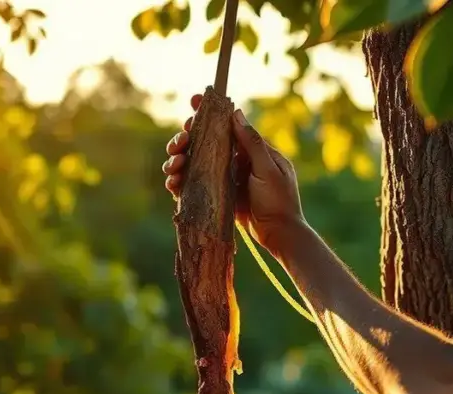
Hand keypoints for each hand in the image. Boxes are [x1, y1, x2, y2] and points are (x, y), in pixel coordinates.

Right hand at [163, 93, 305, 252]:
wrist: (279, 234)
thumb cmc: (279, 201)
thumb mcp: (268, 170)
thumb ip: (252, 143)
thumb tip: (236, 113)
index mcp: (250, 150)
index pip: (226, 126)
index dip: (208, 113)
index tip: (193, 100)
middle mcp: (234, 161)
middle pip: (202, 143)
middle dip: (184, 140)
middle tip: (179, 143)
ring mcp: (223, 179)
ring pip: (193, 163)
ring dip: (178, 161)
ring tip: (172, 166)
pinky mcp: (215, 196)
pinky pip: (193, 184)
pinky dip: (180, 182)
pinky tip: (173, 184)